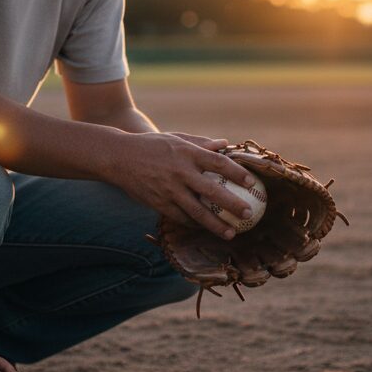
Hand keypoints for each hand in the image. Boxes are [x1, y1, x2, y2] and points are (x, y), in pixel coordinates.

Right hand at [110, 132, 259, 238]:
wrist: (119, 157)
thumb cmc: (151, 146)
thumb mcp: (176, 138)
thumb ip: (201, 143)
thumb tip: (225, 144)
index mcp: (187, 153)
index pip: (219, 163)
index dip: (237, 173)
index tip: (252, 183)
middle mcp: (180, 172)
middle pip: (212, 192)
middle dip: (232, 205)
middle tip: (248, 214)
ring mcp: (169, 190)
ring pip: (197, 212)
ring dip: (215, 225)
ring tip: (230, 234)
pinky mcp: (158, 203)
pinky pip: (180, 217)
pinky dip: (194, 224)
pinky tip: (205, 229)